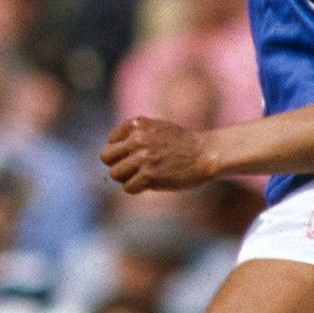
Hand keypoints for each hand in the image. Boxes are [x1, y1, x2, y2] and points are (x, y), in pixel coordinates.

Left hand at [101, 116, 216, 192]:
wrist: (206, 153)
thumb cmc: (182, 143)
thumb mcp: (156, 128)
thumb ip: (134, 134)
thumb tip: (110, 150)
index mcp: (137, 124)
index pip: (111, 141)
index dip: (121, 152)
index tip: (135, 155)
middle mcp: (137, 138)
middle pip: (106, 158)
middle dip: (118, 165)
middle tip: (135, 169)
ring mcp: (143, 157)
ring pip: (115, 174)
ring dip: (127, 178)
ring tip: (144, 176)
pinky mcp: (149, 175)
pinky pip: (128, 187)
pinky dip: (137, 188)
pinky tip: (151, 183)